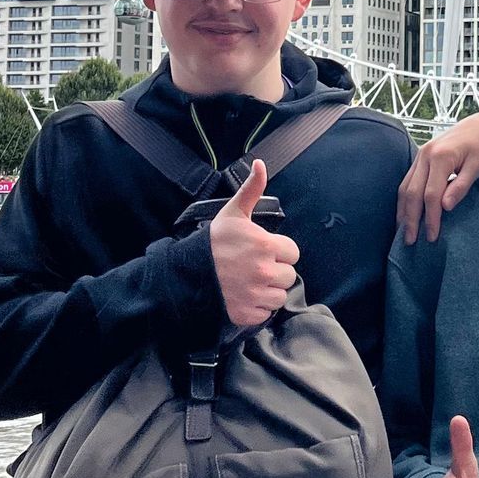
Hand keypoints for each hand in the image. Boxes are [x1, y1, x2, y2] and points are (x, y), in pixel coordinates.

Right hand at [208, 161, 299, 329]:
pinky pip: (265, 313)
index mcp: (266, 246)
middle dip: (275, 270)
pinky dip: (257, 307)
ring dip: (268, 290)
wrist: (186, 273)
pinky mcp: (248, 314)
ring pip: (279, 295)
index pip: (292, 252)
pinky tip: (243, 295)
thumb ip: (252, 189)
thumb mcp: (233, 213)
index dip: (279, 251)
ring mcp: (256, 295)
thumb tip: (260, 163)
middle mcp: (265, 272)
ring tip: (249, 281)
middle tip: (253, 266)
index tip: (263, 250)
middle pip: (288, 275)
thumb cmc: (212, 243)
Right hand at [399, 115, 478, 243]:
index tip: (432, 237)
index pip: (430, 195)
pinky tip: (405, 213)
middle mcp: (425, 155)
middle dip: (410, 219)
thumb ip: (461, 186)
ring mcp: (420, 155)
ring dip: (403, 211)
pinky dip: (405, 199)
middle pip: (412, 193)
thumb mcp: (478, 166)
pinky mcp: (420, 157)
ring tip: (403, 232)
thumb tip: (445, 207)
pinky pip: (407, 181)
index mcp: (440, 157)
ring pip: (405, 187)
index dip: (430, 218)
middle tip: (410, 241)